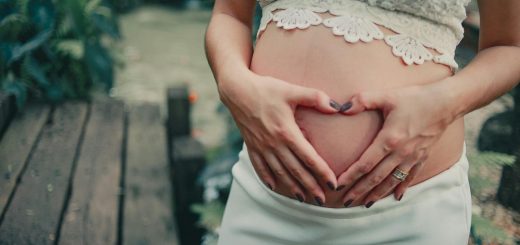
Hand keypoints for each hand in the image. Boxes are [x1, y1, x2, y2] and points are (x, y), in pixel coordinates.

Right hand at [218, 70, 339, 203]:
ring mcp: (261, 146)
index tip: (332, 184)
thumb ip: (315, 97)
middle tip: (322, 200)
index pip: (308, 157)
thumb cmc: (266, 88)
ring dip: (292, 187)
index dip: (322, 172)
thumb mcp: (291, 90)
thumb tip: (336, 107)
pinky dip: (267, 178)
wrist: (237, 90)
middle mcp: (274, 143)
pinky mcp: (251, 145)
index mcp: (286, 132)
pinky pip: (260, 166)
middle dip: (310, 186)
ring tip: (303, 199)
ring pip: (279, 172)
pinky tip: (274, 187)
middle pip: (295, 170)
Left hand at [336, 82, 456, 207]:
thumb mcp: (387, 96)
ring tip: (365, 203)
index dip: (350, 176)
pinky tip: (396, 196)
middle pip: (376, 177)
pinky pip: (410, 177)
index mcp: (389, 139)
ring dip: (378, 193)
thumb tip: (341, 108)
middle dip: (359, 190)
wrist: (447, 102)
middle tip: (345, 202)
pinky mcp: (422, 157)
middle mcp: (401, 153)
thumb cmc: (415, 98)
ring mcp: (413, 157)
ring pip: (392, 181)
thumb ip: (363, 100)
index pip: (365, 163)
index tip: (338, 185)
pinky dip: (401, 187)